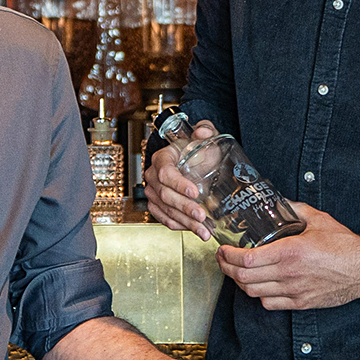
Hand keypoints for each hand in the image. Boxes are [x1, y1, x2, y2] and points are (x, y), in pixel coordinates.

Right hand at [145, 122, 214, 238]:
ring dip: (185, 222)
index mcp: (162, 158)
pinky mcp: (157, 206)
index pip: (165, 173)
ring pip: (166, 210)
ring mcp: (154, 192)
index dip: (179, 184)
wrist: (194, 162)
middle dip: (185, 207)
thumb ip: (206, 129)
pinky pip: (165, 219)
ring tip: (204, 230)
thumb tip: (202, 132)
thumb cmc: (197, 150)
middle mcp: (153, 176)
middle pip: (165, 195)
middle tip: (202, 215)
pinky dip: (179, 226)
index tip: (195, 192)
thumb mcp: (205, 137)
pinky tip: (194, 230)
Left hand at [217, 203, 359, 311]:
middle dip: (227, 269)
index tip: (223, 249)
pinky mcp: (301, 303)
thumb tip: (278, 202)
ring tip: (237, 272)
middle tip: (223, 260)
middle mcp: (289, 274)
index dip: (228, 256)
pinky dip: (259, 295)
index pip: (246, 259)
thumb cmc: (345, 245)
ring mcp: (294, 291)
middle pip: (244, 278)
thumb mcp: (318, 219)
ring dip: (240, 283)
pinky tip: (259, 285)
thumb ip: (294, 209)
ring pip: (253, 293)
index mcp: (290, 252)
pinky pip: (270, 304)